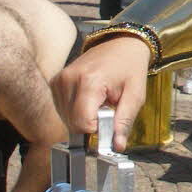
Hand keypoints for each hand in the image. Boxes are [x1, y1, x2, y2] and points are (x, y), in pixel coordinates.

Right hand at [52, 36, 151, 150]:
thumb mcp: (135, 95)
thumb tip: (116, 147)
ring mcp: (59, 80)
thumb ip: (124, 122)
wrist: (121, 44)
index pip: (83, 123)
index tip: (111, 121)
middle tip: (108, 108)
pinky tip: (89, 99)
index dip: (98, 130)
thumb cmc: (130, 67)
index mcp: (89, 81)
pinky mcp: (56, 82)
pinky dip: (76, 111)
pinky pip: (62, 109)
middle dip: (91, 125)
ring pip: (66, 119)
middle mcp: (69, 80)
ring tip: (99, 101)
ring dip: (83, 118)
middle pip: (73, 124)